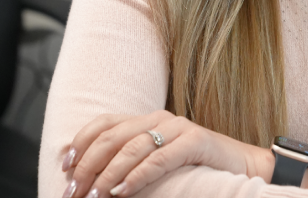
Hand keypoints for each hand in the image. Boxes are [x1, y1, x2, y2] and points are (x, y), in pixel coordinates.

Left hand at [61, 110, 274, 197]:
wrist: (243, 166)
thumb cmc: (197, 168)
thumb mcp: (158, 162)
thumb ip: (131, 163)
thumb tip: (94, 182)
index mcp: (147, 120)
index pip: (105, 122)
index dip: (81, 141)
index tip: (64, 166)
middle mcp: (159, 118)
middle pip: (113, 135)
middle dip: (88, 164)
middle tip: (73, 191)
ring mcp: (178, 127)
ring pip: (133, 146)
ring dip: (108, 174)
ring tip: (94, 195)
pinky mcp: (195, 140)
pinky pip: (160, 157)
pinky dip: (138, 176)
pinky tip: (122, 191)